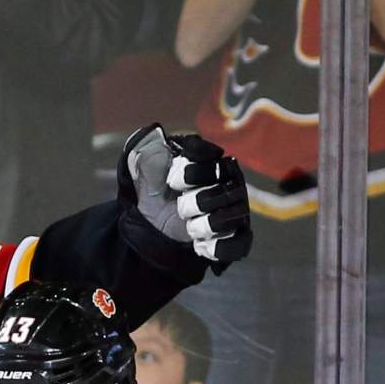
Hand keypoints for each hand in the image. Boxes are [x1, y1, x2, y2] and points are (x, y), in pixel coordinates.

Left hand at [119, 123, 252, 271]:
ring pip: (234, 216)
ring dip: (206, 225)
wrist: (155, 226)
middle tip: (181, 208)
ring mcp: (235, 209)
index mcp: (209, 162)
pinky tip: (200, 246)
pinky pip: (239, 243)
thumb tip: (155, 135)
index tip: (173, 182)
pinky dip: (219, 247)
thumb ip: (148, 154)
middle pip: (226, 189)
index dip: (191, 173)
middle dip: (197, 202)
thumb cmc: (156, 192)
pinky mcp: (236, 236)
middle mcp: (229, 182)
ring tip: (190, 228)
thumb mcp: (145, 174)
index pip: (211, 159)